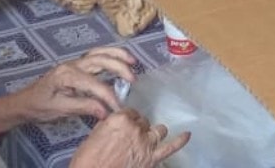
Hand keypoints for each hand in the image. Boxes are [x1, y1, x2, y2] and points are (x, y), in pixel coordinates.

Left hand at [16, 47, 137, 124]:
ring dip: (117, 55)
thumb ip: (83, 107)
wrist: (24, 102)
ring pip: (99, 53)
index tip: (118, 109)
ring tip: (133, 61)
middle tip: (133, 80)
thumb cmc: (39, 107)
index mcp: (67, 75)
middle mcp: (72, 65)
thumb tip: (106, 112)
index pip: (95, 85)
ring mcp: (74, 63)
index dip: (109, 97)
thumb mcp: (59, 110)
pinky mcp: (76, 65)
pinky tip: (120, 59)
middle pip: (100, 61)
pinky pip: (96, 55)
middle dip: (119, 68)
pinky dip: (110, 55)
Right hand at [68, 109, 189, 167]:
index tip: (125, 124)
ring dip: (153, 133)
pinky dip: (180, 141)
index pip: (130, 113)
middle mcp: (136, 128)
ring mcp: (146, 143)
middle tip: (130, 137)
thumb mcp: (93, 136)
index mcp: (120, 119)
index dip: (128, 119)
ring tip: (148, 138)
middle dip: (138, 128)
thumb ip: (108, 126)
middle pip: (143, 122)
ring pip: (158, 131)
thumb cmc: (87, 160)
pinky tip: (187, 135)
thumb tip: (114, 124)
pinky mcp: (152, 158)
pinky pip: (171, 147)